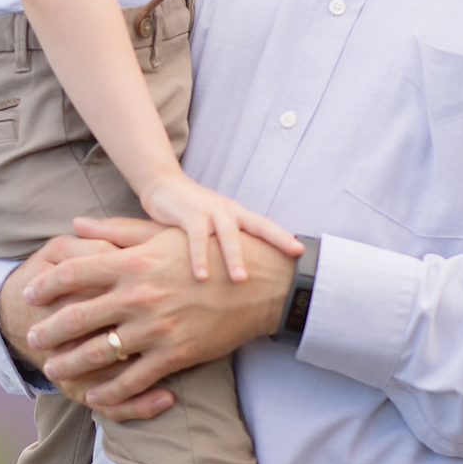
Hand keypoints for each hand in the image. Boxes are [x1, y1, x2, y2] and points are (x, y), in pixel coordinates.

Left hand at [19, 216, 289, 418]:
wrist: (259, 284)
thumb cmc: (208, 254)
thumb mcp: (163, 234)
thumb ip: (116, 230)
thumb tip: (76, 224)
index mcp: (133, 263)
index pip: (73, 273)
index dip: (45, 285)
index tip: (29, 294)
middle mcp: (138, 296)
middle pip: (76, 317)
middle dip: (47, 332)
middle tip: (32, 339)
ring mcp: (156, 328)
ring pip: (98, 353)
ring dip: (69, 365)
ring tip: (52, 371)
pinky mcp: (175, 354)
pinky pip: (132, 379)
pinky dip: (109, 392)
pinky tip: (93, 397)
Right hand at [137, 170, 301, 283]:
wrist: (161, 184)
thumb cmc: (189, 211)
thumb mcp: (211, 225)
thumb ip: (224, 243)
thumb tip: (242, 273)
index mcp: (236, 214)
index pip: (265, 225)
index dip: (283, 237)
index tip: (301, 251)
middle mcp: (228, 210)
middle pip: (256, 226)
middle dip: (273, 243)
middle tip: (286, 263)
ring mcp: (209, 210)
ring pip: (227, 234)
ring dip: (234, 257)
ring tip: (240, 279)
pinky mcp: (188, 213)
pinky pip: (196, 237)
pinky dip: (199, 257)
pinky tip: (201, 276)